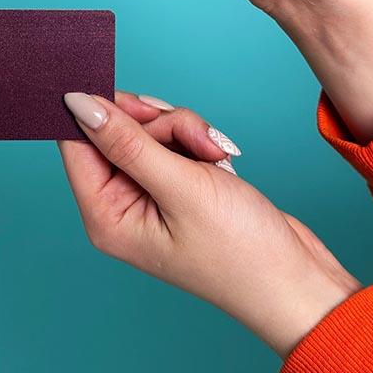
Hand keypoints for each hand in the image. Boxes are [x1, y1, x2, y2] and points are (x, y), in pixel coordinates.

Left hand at [57, 91, 358, 356]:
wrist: (296, 280)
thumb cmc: (240, 250)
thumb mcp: (180, 187)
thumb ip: (127, 142)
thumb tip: (76, 103)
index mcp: (105, 215)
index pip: (76, 143)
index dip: (97, 109)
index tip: (130, 92)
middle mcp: (120, 206)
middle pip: (117, 130)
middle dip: (161, 124)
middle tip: (195, 137)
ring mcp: (150, 196)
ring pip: (151, 130)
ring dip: (186, 132)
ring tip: (217, 157)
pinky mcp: (177, 187)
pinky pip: (175, 143)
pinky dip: (199, 144)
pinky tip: (222, 163)